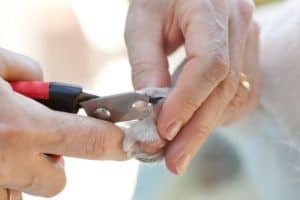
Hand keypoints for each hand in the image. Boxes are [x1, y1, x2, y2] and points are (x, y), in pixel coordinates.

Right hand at [0, 48, 125, 196]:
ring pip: (27, 188)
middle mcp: (8, 164)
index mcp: (20, 127)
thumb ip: (26, 71)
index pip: (92, 141)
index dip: (117, 143)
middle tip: (32, 139)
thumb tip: (41, 83)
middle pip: (57, 182)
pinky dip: (2, 176)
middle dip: (53, 162)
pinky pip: (4, 193)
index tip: (128, 144)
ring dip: (23, 169)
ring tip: (2, 142)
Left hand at [125, 0, 259, 174]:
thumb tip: (151, 110)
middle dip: (196, 130)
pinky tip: (195, 123)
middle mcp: (239, 24)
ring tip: (179, 148)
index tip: (163, 130)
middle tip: (173, 160)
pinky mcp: (245, 53)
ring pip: (233, 95)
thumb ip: (146, 65)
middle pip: (224, 89)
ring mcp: (247, 39)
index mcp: (212, 9)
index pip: (210, 65)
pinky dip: (215, 114)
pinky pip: (237, 93)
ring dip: (204, 126)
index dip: (186, 102)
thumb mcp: (142, 24)